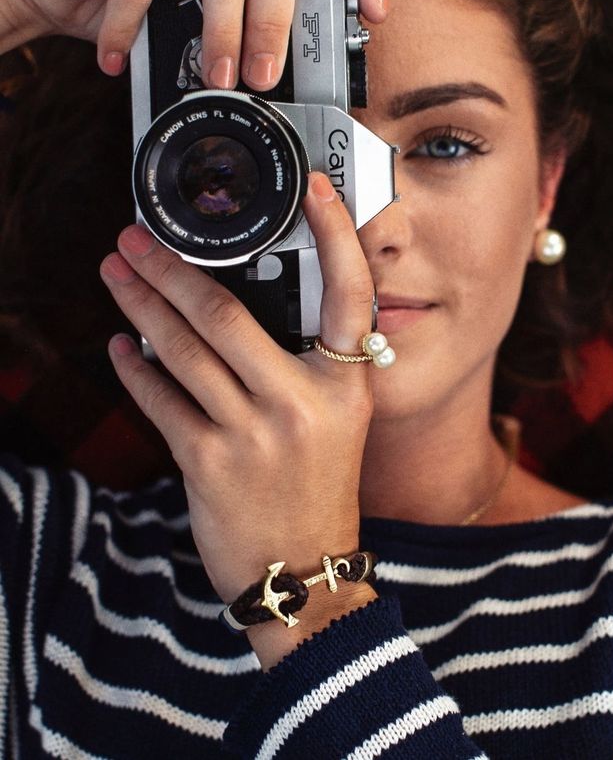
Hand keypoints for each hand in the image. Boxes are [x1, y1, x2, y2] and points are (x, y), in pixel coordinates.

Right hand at [0, 0, 388, 85]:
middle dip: (277, 24)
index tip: (376, 14)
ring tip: (213, 77)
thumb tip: (281, 89)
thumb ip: (233, 34)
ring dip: (223, 28)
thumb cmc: (123, 0)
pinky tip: (116, 55)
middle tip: (264, 79)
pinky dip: (129, 23)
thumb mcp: (192, 23)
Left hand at [99, 171, 377, 666]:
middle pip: (226, 314)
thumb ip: (306, 361)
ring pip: (182, 350)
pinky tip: (118, 346)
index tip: (312, 188)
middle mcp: (302, 403)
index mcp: (345, 384)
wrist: (302, 571)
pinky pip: (160, 401)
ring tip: (115, 273)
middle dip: (169, 268)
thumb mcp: (339, 418)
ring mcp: (253, 434)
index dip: (335, 235)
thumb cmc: (319, 485)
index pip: (350, 293)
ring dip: (140, 305)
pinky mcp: (208, 464)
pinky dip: (134, 370)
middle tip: (134, 237)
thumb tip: (243, 301)